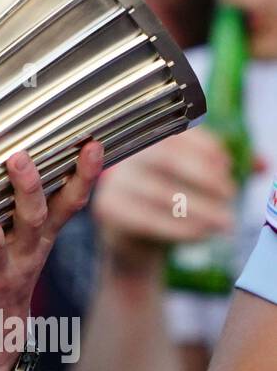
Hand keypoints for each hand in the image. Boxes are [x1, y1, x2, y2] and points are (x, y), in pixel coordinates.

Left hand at [0, 143, 102, 370]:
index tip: (92, 146)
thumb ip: (27, 210)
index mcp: (39, 240)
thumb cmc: (5, 281)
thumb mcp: (26, 248)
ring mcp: (0, 276)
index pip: (68, 205)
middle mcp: (25, 255)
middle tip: (18, 156)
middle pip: (33, 218)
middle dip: (27, 187)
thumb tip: (23, 158)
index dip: (83, 177)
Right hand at [94, 128, 236, 254]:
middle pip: (164, 157)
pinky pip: (147, 219)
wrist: (131, 238)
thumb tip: (261, 164)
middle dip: (204, 176)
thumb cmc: (167, 201)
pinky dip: (179, 227)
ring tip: (225, 221)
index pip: (175, 133)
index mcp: (147, 139)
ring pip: (159, 192)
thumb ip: (221, 169)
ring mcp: (114, 182)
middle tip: (231, 195)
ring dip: (199, 208)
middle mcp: (126, 155)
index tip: (229, 167)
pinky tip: (201, 234)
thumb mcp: (190, 180)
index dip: (205, 146)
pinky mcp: (109, 210)